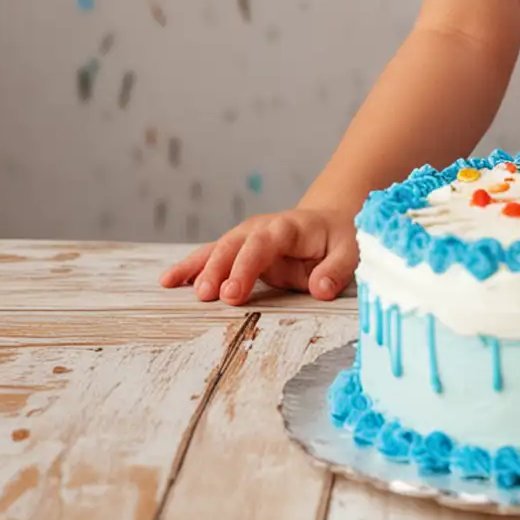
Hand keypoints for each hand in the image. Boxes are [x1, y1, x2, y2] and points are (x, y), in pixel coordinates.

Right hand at [160, 207, 358, 305]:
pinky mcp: (240, 250)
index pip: (263, 244)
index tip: (232, 293)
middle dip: (218, 269)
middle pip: (234, 245)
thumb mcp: (349, 251)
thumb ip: (335, 269)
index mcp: (288, 227)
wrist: (330, 222)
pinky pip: (213, 256)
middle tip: (206, 296)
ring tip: (172, 285)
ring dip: (198, 267)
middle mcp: (262, 228)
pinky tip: (169, 280)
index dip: (245, 266)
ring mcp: (247, 237)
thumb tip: (320, 289)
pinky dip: (192, 266)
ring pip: (218, 248)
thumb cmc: (338, 239)